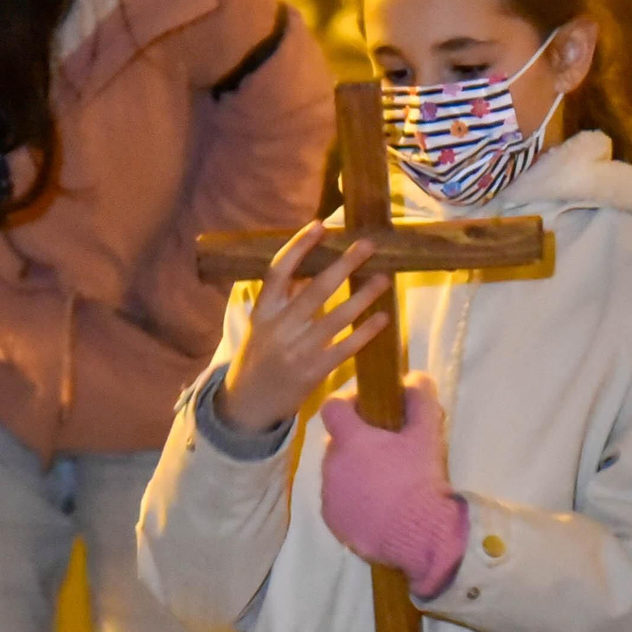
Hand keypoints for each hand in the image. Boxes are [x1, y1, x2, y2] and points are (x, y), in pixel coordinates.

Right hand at [217, 222, 390, 433]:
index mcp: (263, 310)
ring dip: (364, 295)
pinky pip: (346, 346)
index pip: (279, 270)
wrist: (247, 405)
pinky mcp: (314, 371)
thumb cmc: (260, 355)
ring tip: (384, 277)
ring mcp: (297, 350)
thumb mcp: (262, 323)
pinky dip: (366, 331)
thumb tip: (314, 262)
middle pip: (316, 288)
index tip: (321, 225)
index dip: (299, 246)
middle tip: (368, 244)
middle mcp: (279, 327)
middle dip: (345, 264)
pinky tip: (383, 317)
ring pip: (337, 316)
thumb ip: (284, 296)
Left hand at [320, 373, 467, 597]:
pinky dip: (354, 498)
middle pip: (338, 441)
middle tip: (389, 449)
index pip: (333, 406)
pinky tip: (380, 506)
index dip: (350, 402)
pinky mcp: (333, 521)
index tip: (370, 408)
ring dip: (356, 470)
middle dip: (359, 440)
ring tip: (387, 481)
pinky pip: (340, 500)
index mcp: (350, 440)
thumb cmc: (420, 480)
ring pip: (338, 471)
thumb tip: (415, 376)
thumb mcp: (427, 434)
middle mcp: (331, 464)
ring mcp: (330, 495)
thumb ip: (420, 398)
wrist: (419, 536)